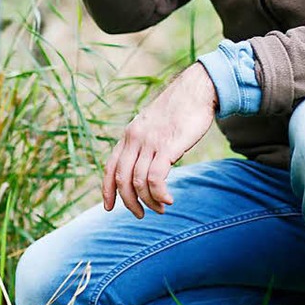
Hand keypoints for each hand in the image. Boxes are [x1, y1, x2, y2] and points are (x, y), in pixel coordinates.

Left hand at [103, 63, 217, 217]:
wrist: (197, 89)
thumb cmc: (180, 109)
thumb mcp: (154, 124)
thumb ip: (144, 142)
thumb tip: (143, 163)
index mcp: (130, 133)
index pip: (110, 166)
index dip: (107, 189)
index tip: (109, 207)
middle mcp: (135, 138)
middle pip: (122, 179)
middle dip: (129, 202)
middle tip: (140, 215)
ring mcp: (150, 142)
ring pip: (138, 182)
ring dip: (148, 201)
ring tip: (161, 208)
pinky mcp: (167, 146)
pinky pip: (155, 178)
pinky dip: (159, 194)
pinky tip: (168, 199)